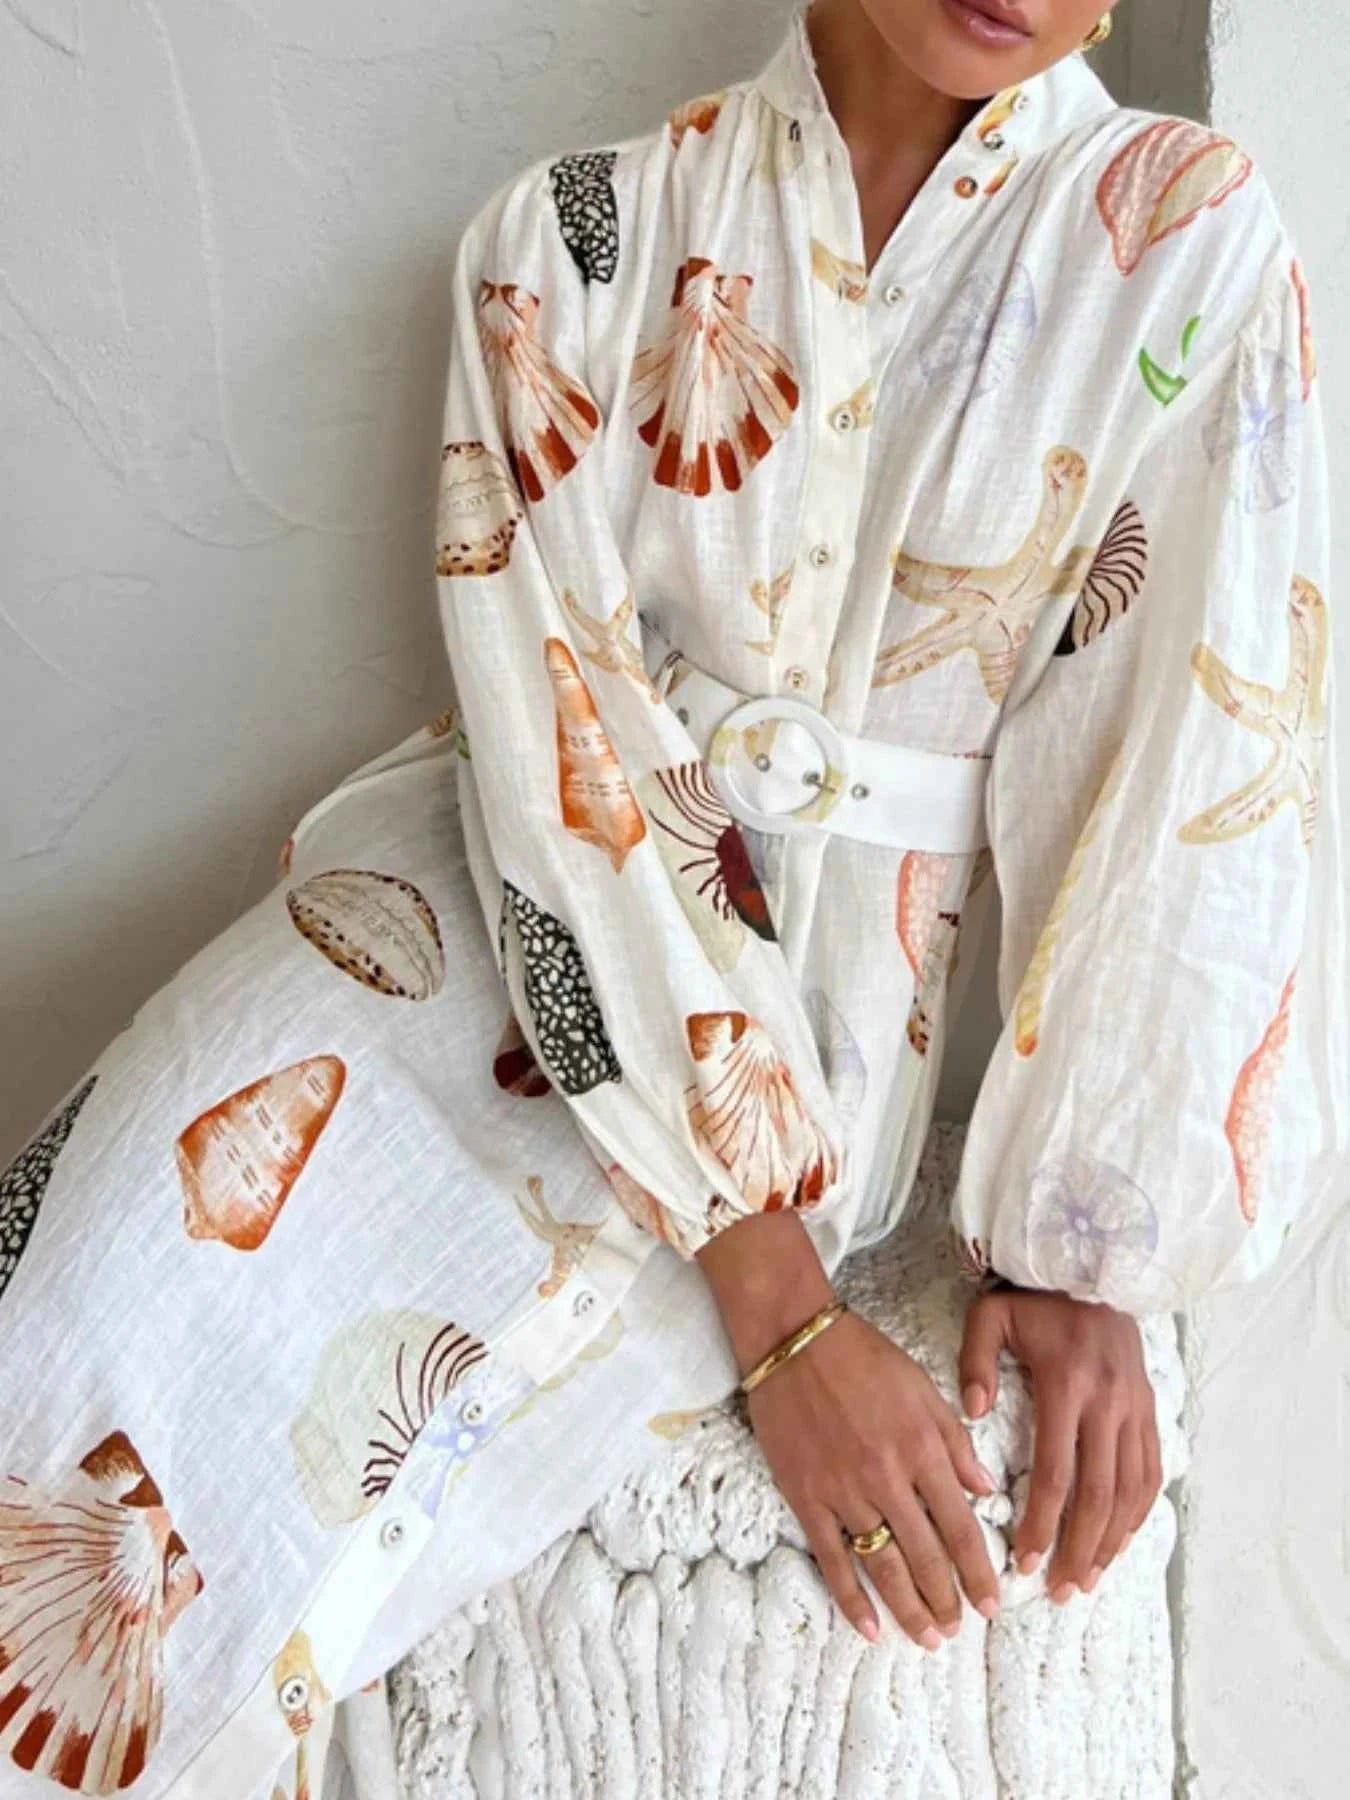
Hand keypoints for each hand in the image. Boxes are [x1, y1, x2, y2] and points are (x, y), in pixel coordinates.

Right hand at [696, 1209, 1001, 1647]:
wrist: (792, 1338)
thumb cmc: (862, 1356)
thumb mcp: (923, 1388)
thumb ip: (956, 1442)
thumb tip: (986, 1490)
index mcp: (922, 1449)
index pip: (960, 1525)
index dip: (978, 1570)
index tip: (992, 1603)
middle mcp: (888, 1478)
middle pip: (926, 1555)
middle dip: (947, 1599)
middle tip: (958, 1630)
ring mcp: (844, 1491)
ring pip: (884, 1565)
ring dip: (909, 1608)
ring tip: (927, 1637)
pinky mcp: (806, 1496)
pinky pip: (832, 1558)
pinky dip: (851, 1598)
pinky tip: (869, 1628)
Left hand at [958, 1285, 1162, 1600]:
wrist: (1091, 1261)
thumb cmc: (1032, 1294)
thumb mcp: (991, 1315)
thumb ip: (975, 1362)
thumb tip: (972, 1416)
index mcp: (1067, 1385)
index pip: (1056, 1473)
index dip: (1043, 1524)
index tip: (1026, 1562)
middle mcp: (1109, 1402)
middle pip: (1098, 1494)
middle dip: (1079, 1549)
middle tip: (1061, 1591)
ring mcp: (1135, 1406)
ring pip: (1131, 1490)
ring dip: (1113, 1541)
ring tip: (1089, 1579)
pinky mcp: (1149, 1406)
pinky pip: (1151, 1469)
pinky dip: (1139, 1511)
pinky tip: (1121, 1539)